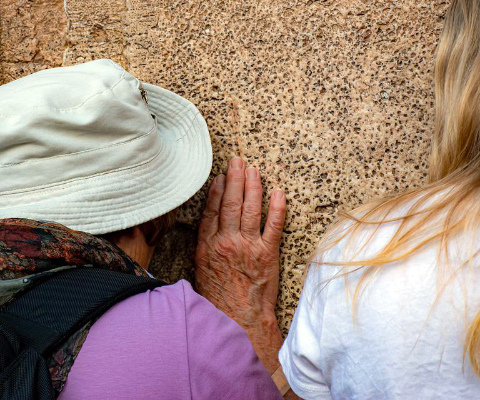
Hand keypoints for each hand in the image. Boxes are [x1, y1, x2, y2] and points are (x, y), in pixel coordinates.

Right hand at [195, 156, 286, 372]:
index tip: (222, 176)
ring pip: (251, 208)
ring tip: (255, 170)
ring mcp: (248, 246)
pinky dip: (277, 207)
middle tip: (239, 161)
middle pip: (231, 203)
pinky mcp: (267, 254)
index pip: (212, 209)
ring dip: (253, 186)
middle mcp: (227, 241)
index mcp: (208, 245)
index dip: (218, 190)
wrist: (238, 318)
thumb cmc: (219, 297)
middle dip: (236, 178)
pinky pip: (274, 225)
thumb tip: (208, 224)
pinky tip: (278, 193)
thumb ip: (204, 244)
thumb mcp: (202, 269)